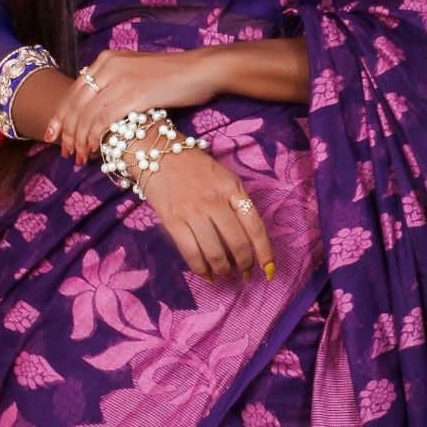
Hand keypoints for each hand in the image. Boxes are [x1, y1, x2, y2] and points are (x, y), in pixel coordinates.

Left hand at [46, 48, 219, 165]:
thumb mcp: (137, 70)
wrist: (202, 70)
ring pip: (87, 115)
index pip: (74, 90)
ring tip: (79, 155)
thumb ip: (115, 81)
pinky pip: (103, 120)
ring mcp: (121, 80)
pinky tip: (94, 149)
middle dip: (66, 131)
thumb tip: (97, 103)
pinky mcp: (134, 95)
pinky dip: (94, 138)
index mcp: (108, 59)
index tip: (53, 133)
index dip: (61, 115)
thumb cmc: (174, 75)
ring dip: (79, 139)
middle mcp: (109, 66)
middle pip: (76, 103)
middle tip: (64, 150)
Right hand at [137, 140, 276, 280]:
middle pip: (237, 242)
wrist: (158, 153)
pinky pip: (190, 252)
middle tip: (244, 272)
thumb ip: (237, 202)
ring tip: (224, 272)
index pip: (255, 225)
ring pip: (214, 251)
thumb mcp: (225, 178)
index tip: (269, 269)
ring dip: (222, 268)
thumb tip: (246, 237)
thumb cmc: (195, 167)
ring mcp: (193, 212)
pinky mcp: (172, 221)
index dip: (264, 251)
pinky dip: (200, 268)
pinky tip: (205, 272)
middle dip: (244, 263)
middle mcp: (216, 201)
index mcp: (233, 189)